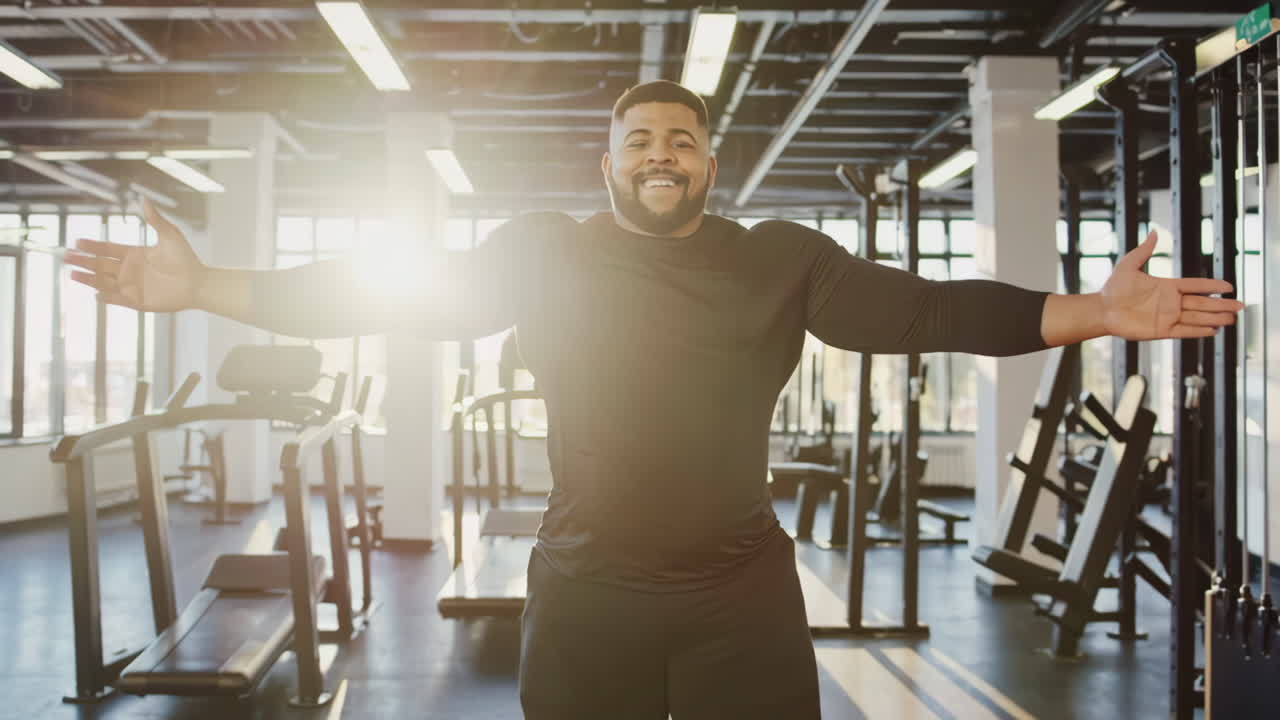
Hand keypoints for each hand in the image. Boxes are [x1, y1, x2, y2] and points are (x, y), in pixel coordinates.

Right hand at [65, 199, 206, 311]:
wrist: (198, 282)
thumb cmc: (186, 258)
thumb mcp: (170, 235)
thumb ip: (155, 219)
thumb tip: (143, 198)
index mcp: (134, 254)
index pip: (107, 249)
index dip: (92, 246)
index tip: (77, 242)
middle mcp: (129, 270)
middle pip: (101, 265)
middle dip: (83, 261)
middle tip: (66, 257)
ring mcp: (132, 286)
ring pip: (104, 282)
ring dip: (89, 279)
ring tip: (72, 274)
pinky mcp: (138, 301)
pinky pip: (118, 299)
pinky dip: (107, 297)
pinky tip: (96, 293)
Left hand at [1101, 230, 1243, 339]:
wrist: (1101, 309)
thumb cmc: (1113, 288)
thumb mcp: (1129, 265)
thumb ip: (1144, 250)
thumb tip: (1154, 232)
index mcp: (1167, 286)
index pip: (1195, 285)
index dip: (1212, 286)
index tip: (1229, 286)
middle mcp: (1171, 302)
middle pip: (1202, 303)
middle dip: (1221, 305)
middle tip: (1241, 306)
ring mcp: (1167, 316)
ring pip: (1197, 317)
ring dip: (1215, 318)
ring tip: (1232, 319)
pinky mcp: (1161, 330)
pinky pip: (1184, 331)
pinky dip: (1198, 331)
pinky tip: (1214, 330)